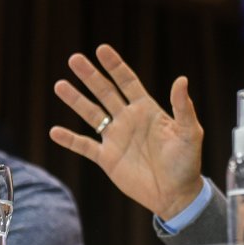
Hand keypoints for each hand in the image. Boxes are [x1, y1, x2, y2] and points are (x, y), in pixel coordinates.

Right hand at [49, 44, 204, 219]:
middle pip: (105, 92)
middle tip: (74, 59)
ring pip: (91, 114)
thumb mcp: (188, 132)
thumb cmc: (187, 162)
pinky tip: (54, 131)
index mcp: (147, 109)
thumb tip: (182, 79)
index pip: (127, 82)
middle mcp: (128, 119)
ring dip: (76, 100)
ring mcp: (116, 138)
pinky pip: (84, 146)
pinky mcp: (108, 158)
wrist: (177, 195)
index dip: (115, 66)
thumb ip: (182, 107)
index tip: (101, 49)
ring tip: (60, 85)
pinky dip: (69, 139)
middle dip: (90, 76)